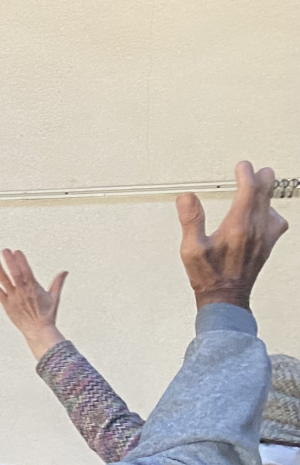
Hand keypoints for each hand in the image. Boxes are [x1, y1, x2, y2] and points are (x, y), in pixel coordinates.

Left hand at [0, 250, 67, 358]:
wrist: (38, 331)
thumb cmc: (47, 314)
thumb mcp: (54, 297)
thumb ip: (57, 283)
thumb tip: (65, 271)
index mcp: (34, 288)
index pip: (26, 270)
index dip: (21, 260)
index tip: (16, 251)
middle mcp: (22, 292)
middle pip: (14, 273)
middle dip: (9, 261)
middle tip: (5, 250)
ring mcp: (13, 299)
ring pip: (4, 282)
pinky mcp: (7, 306)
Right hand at [178, 161, 287, 308]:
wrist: (226, 298)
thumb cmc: (207, 276)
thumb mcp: (190, 249)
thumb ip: (191, 220)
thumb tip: (187, 197)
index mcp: (236, 227)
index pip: (248, 191)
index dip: (246, 174)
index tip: (242, 166)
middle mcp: (255, 230)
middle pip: (264, 194)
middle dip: (261, 178)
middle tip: (256, 170)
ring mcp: (265, 237)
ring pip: (272, 206)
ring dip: (267, 193)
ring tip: (261, 185)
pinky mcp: (268, 245)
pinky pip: (278, 222)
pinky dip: (272, 212)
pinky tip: (265, 212)